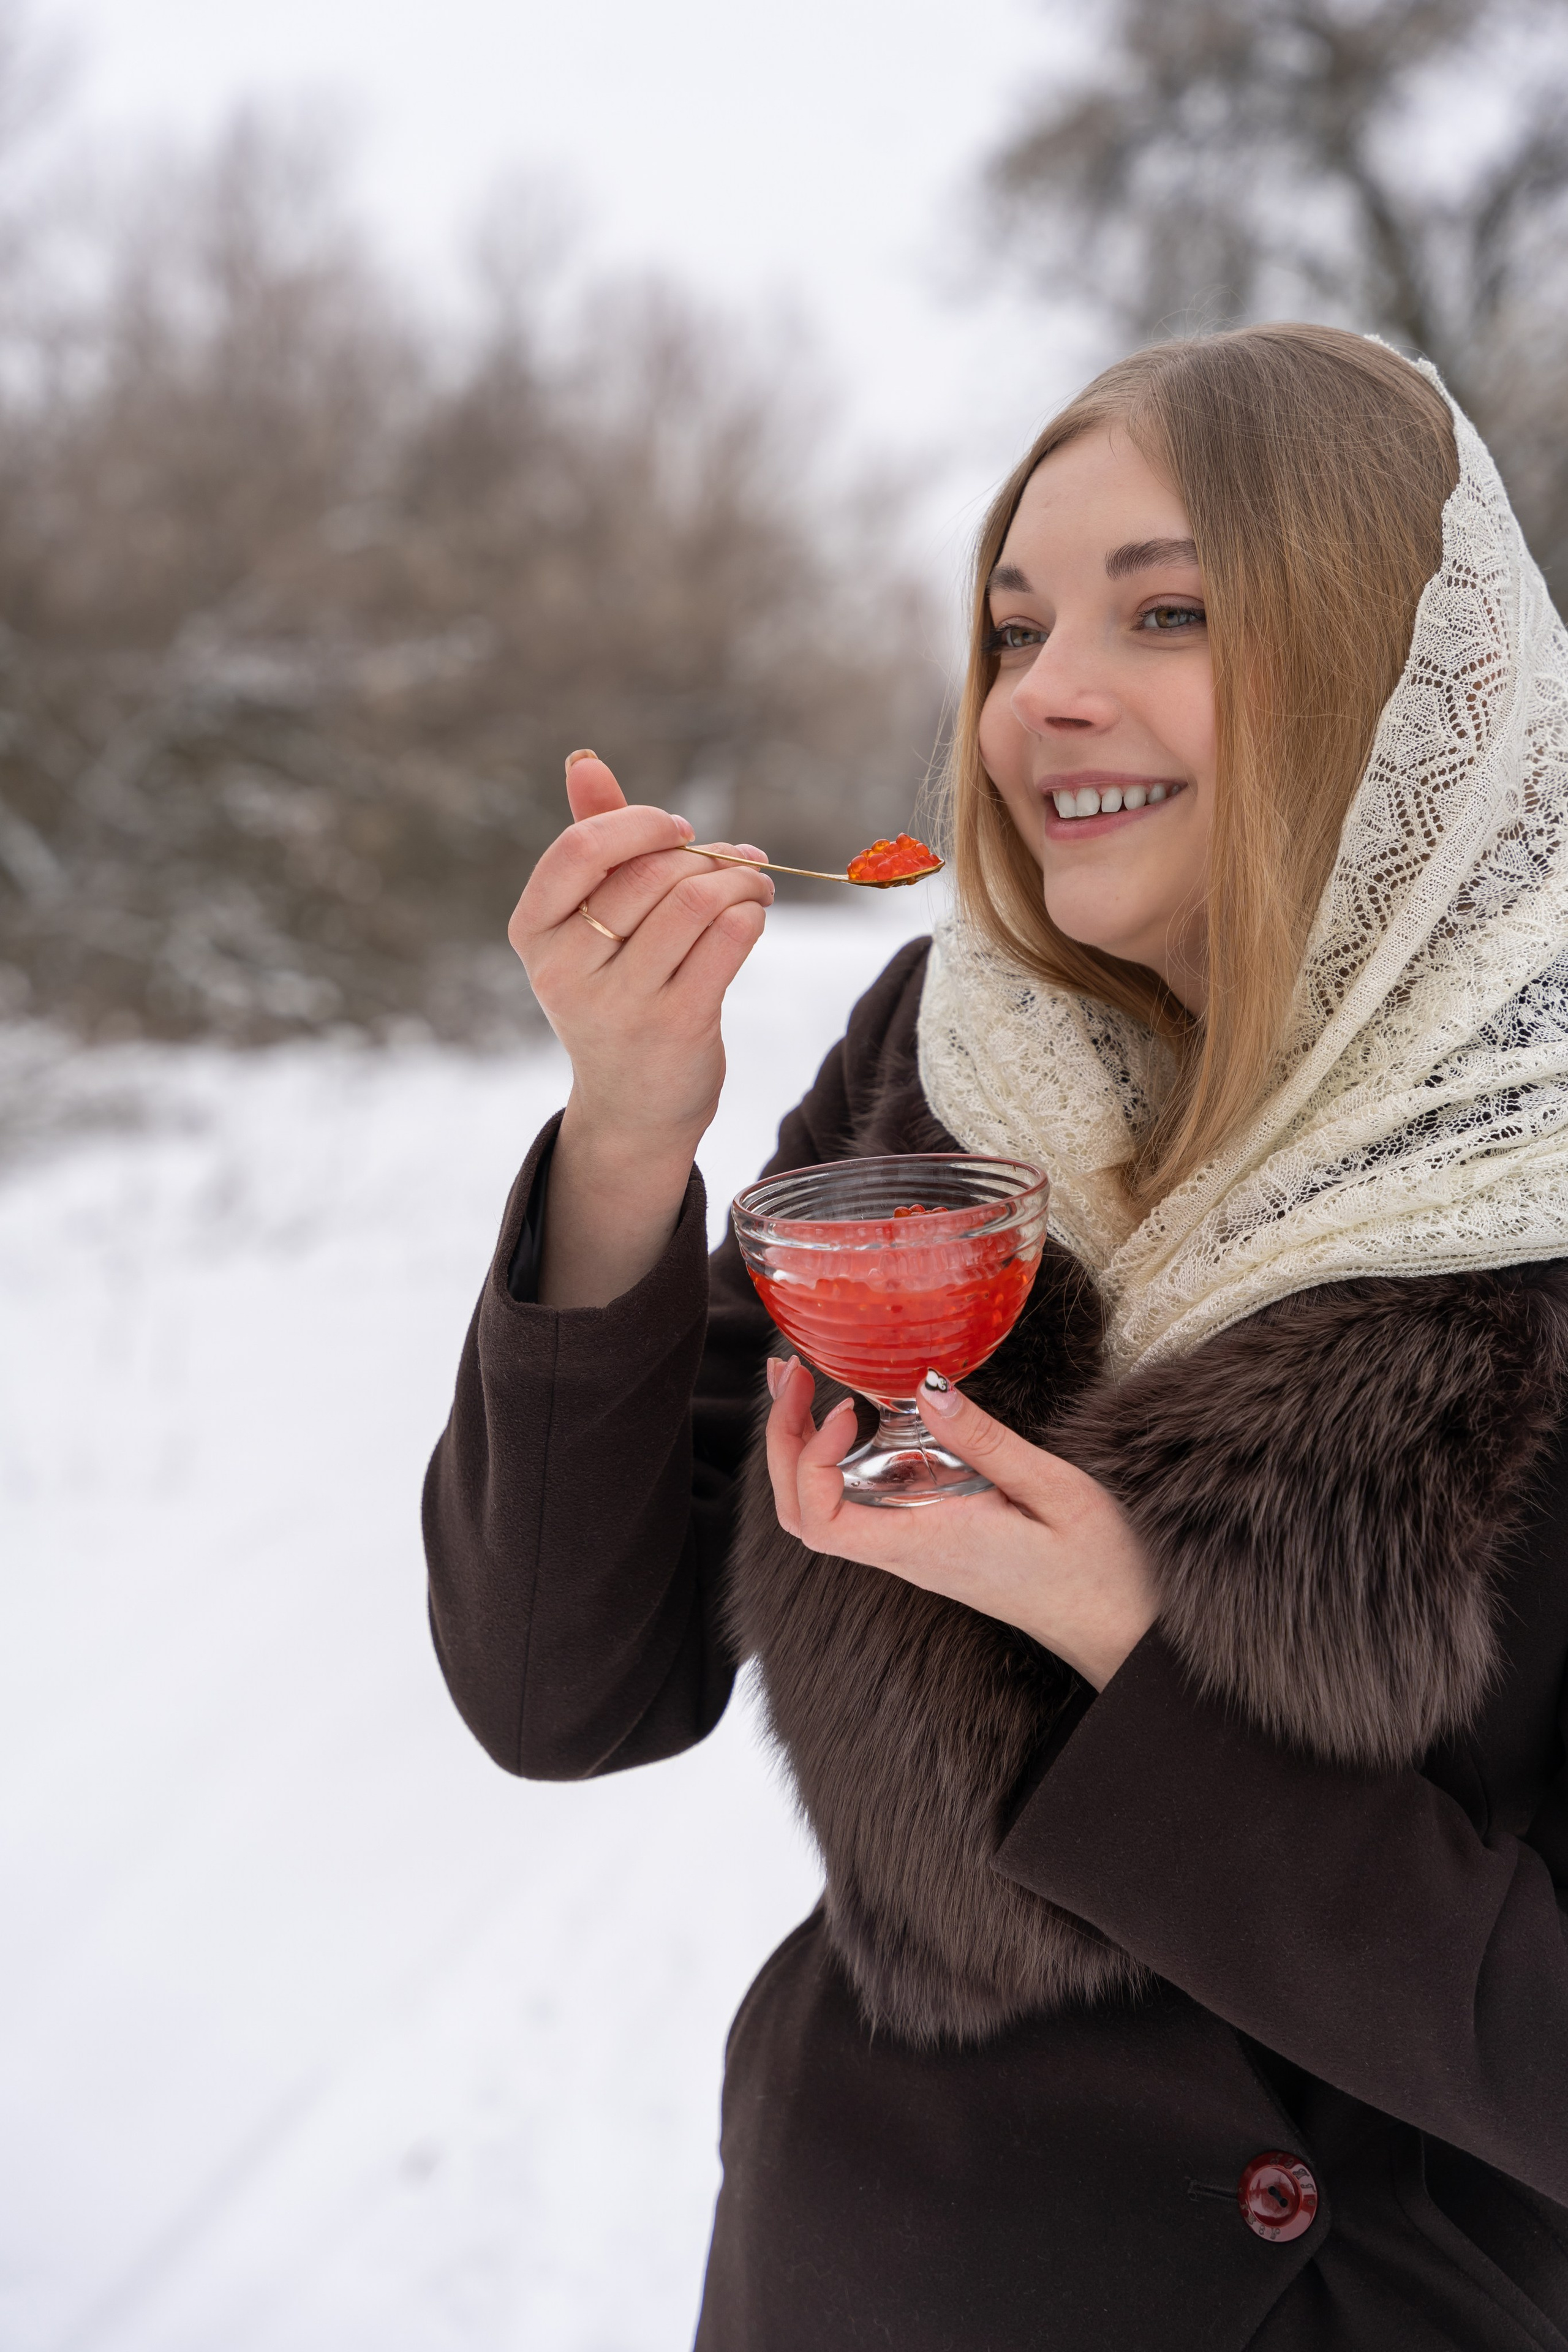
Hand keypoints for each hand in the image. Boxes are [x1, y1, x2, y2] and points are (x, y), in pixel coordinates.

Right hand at [509, 751, 773, 1306]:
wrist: (633, 1106)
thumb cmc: (615, 994)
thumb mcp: (586, 925)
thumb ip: (590, 841)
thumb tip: (583, 761)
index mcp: (533, 931)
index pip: (581, 849)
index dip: (641, 824)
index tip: (679, 828)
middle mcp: (566, 968)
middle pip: (651, 872)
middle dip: (707, 856)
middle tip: (738, 861)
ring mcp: (620, 1002)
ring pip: (697, 900)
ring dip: (741, 879)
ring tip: (754, 883)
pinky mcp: (676, 1025)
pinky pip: (729, 938)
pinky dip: (752, 913)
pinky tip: (753, 915)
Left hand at [764, 1359, 1157, 1688]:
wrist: (1121, 1630)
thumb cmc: (1100, 1568)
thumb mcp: (1054, 1490)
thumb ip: (986, 1442)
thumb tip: (927, 1388)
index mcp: (928, 1546)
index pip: (821, 1523)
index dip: (809, 1462)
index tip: (845, 1408)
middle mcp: (907, 1555)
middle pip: (800, 1516)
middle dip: (781, 1442)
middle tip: (794, 1370)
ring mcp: (912, 1552)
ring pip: (821, 1513)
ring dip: (798, 1449)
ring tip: (804, 1381)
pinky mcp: (927, 1543)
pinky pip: (857, 1509)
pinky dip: (835, 1461)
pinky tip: (853, 1418)